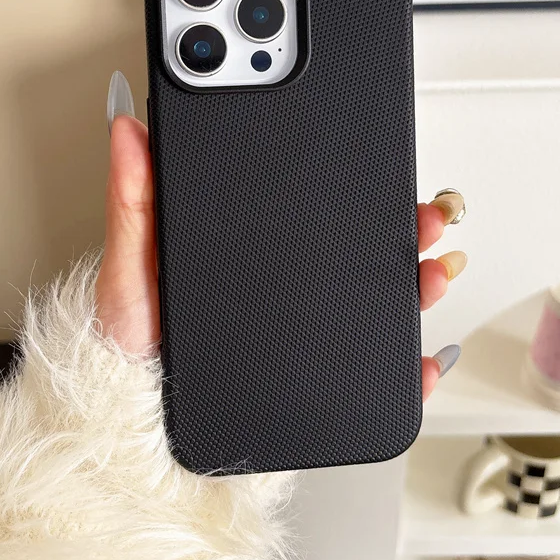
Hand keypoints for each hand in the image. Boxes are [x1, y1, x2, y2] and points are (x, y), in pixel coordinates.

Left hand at [96, 72, 465, 399]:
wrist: (137, 428)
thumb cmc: (130, 348)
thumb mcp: (128, 267)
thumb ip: (134, 201)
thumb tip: (129, 130)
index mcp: (243, 253)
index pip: (305, 209)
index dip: (346, 184)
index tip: (374, 161)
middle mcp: (277, 290)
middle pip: (353, 252)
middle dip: (400, 230)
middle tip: (422, 217)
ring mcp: (298, 334)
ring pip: (373, 302)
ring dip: (415, 285)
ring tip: (431, 276)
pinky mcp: (310, 381)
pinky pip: (369, 372)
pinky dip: (406, 367)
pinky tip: (423, 357)